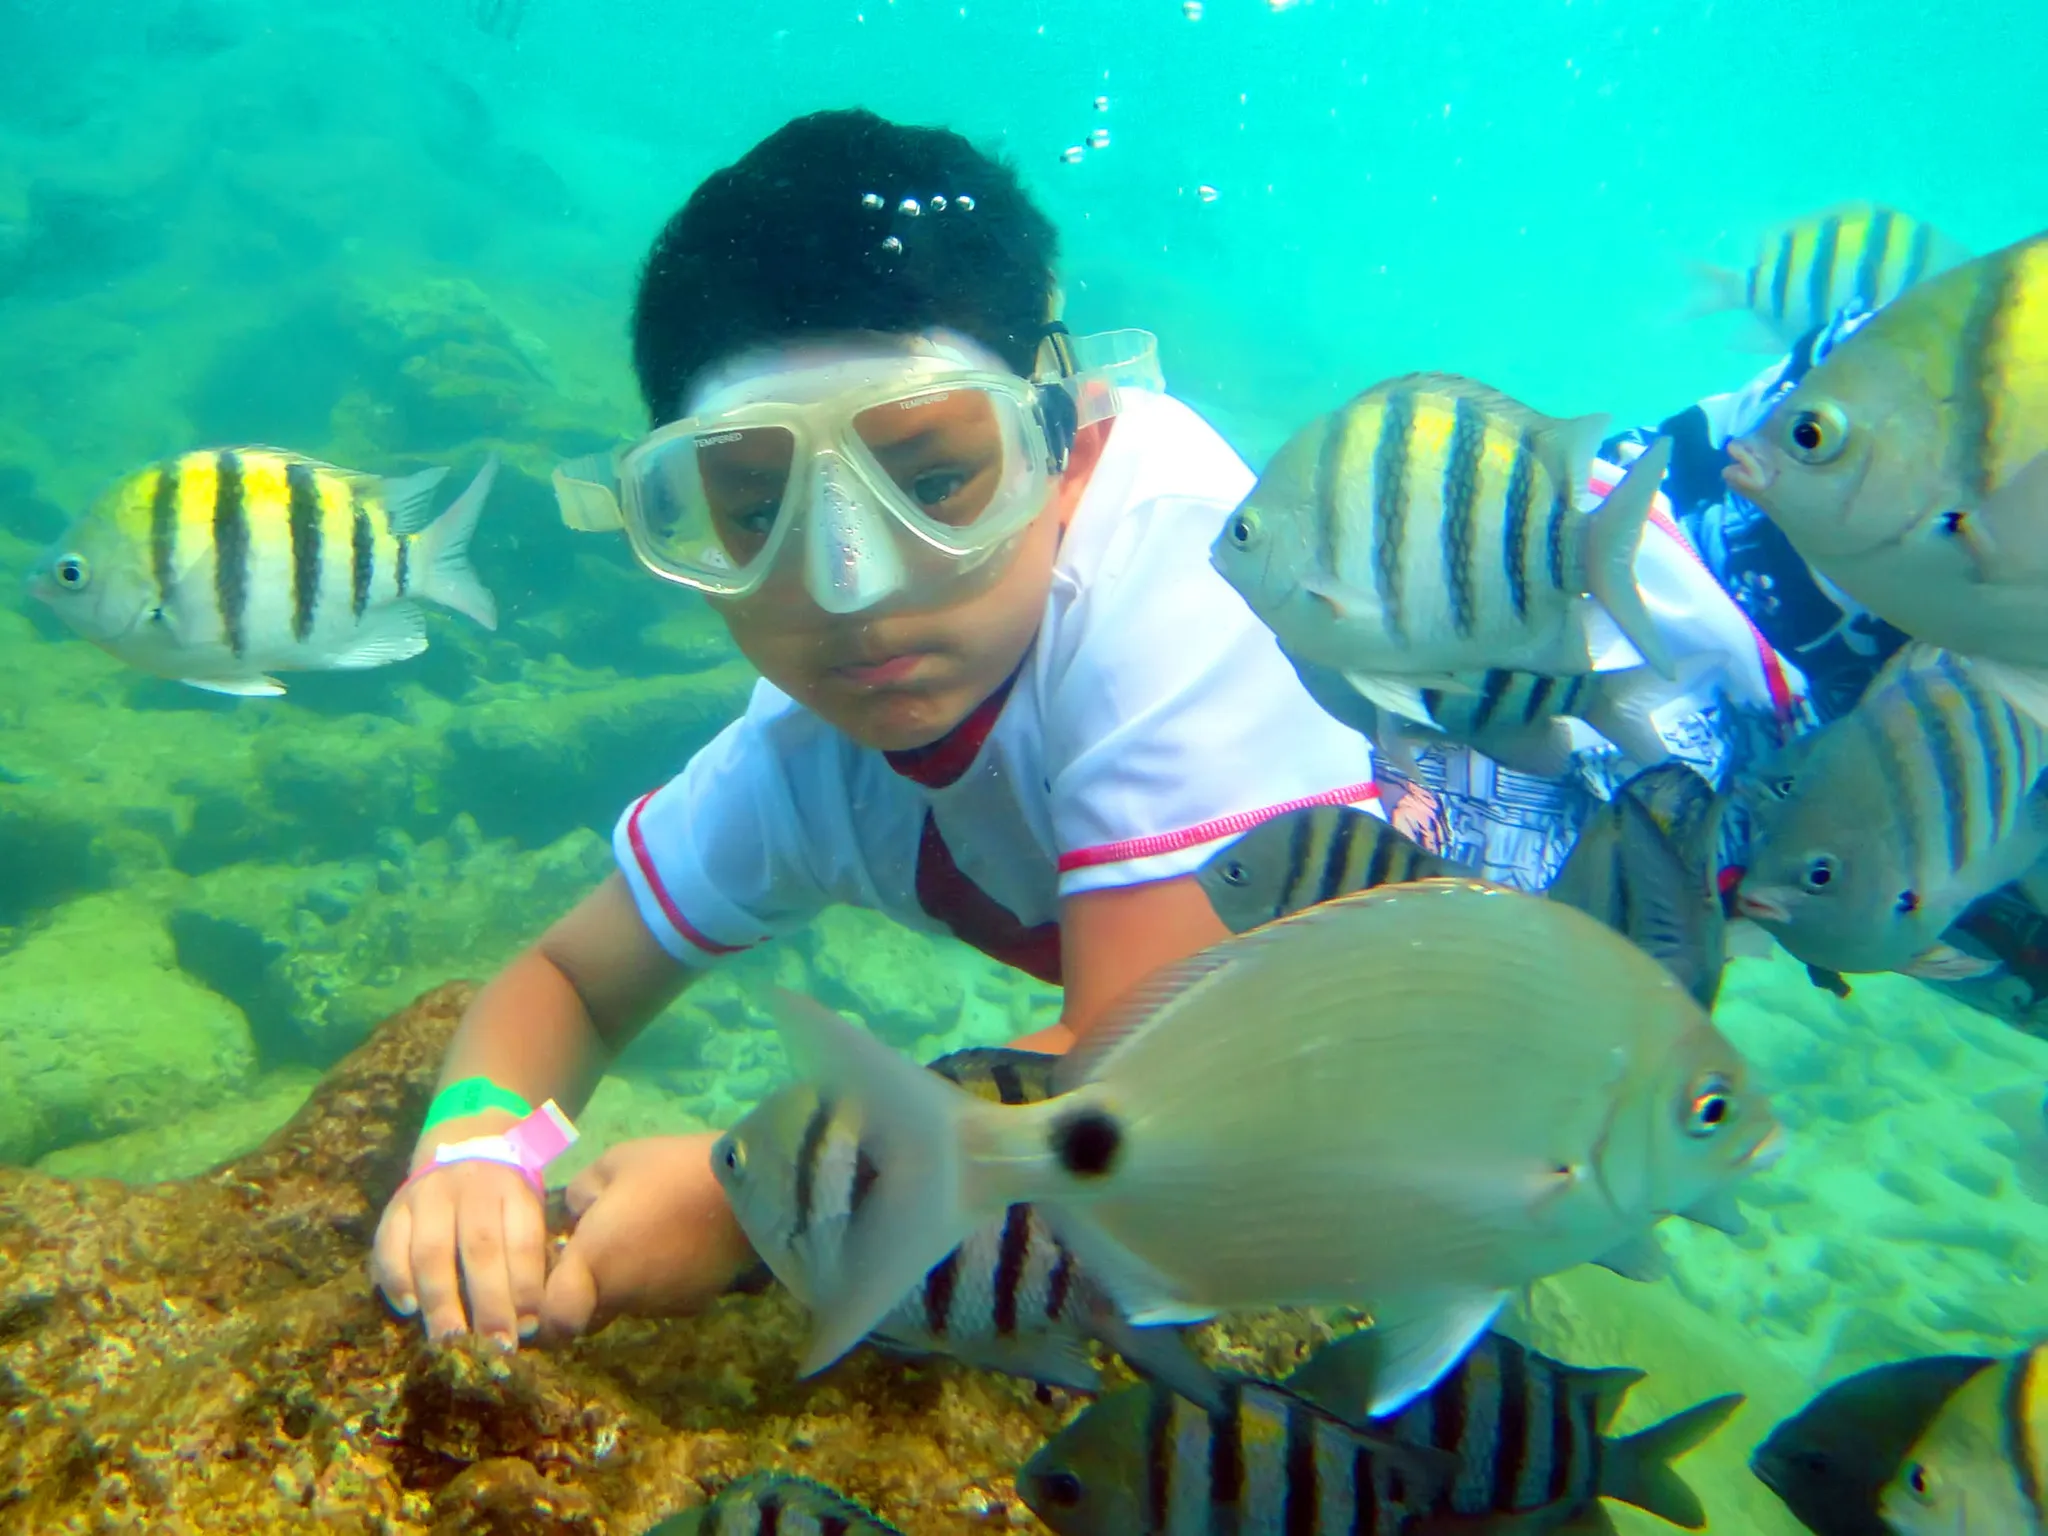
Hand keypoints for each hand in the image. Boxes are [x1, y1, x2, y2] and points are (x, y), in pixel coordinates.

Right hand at [371, 1148, 546, 1347]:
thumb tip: (531, 1319)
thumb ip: (530, 1253)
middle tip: (490, 1346)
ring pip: (432, 1251)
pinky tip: (408, 1308)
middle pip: (480, 1249)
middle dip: (487, 1303)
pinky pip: (389, 1244)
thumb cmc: (505, 1194)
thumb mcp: (528, 1208)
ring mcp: (430, 1194)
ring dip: (440, 1300)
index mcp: (514, 1190)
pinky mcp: (395, 1205)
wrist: (466, 1143)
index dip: (524, 1288)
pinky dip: (396, 1278)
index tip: (526, 1328)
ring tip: (449, 1340)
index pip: (523, 1241)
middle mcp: (472, 1189)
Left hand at [538, 1132, 755, 1340]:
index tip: (549, 1293)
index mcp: (594, 1263)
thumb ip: (582, 1194)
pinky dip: (662, 1278)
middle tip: (600, 1253)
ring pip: (628, 1304)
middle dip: (586, 1294)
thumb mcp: (614, 1162)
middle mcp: (624, 1295)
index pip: (554, 1322)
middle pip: (590, 1315)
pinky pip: (663, 1296)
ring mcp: (662, 1303)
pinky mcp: (695, 1302)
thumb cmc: (672, 1171)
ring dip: (628, 1281)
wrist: (748, 1189)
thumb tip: (579, 1216)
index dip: (545, 1319)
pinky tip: (678, 1242)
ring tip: (649, 1234)